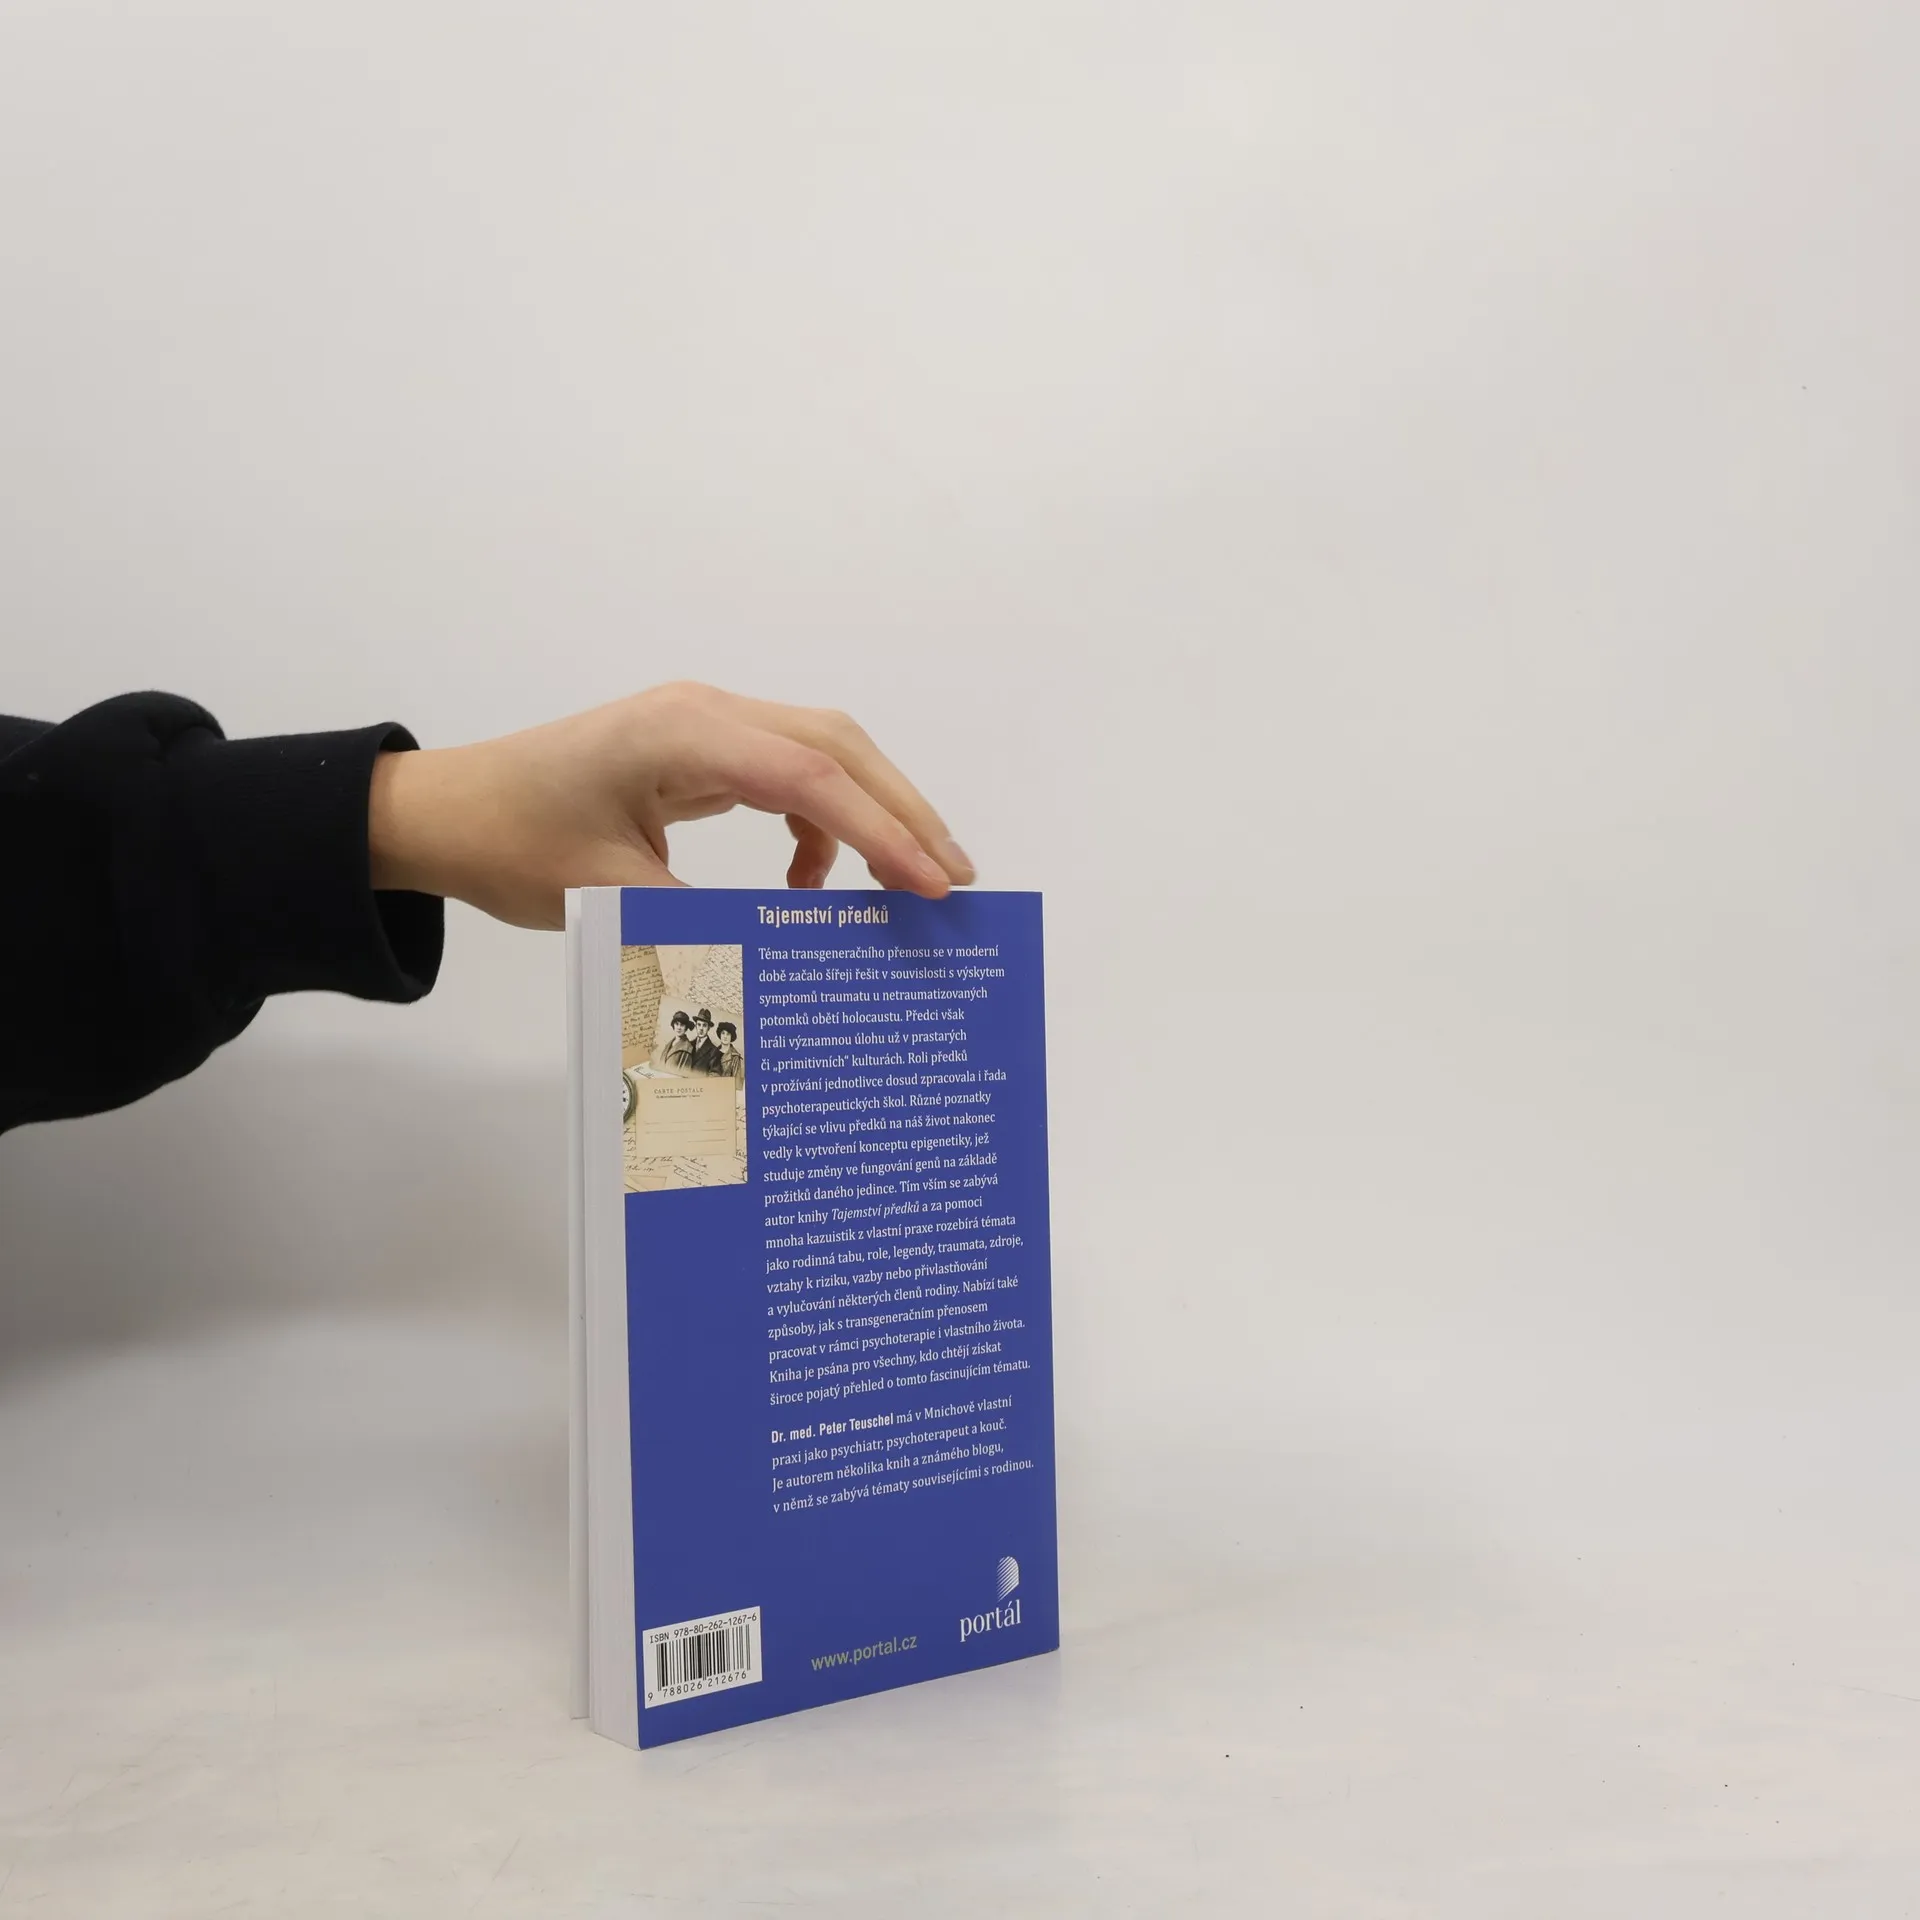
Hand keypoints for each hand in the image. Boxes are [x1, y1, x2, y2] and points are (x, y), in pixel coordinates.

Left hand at [366, 682, 973, 929]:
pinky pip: (786, 773)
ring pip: (821, 752)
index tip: (932, 887)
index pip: (810, 776)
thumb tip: (797, 960)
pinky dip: (819, 821)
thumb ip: (708, 924)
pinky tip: (810, 880)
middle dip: (903, 810)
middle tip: (956, 878)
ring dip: (872, 811)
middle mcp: (704, 712)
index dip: (881, 832)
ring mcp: (703, 724)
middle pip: (837, 745)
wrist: (443, 812)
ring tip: (910, 881)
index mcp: (682, 734)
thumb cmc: (510, 846)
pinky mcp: (698, 748)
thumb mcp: (609, 899)